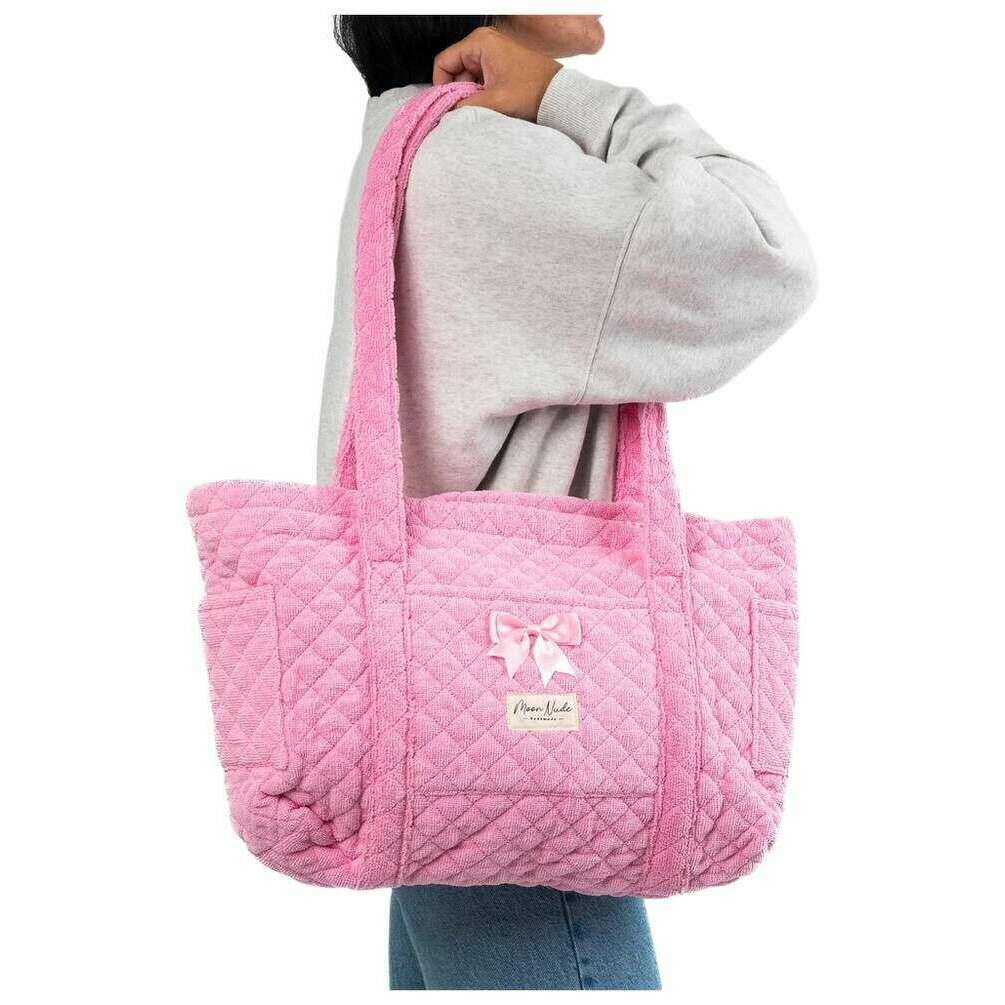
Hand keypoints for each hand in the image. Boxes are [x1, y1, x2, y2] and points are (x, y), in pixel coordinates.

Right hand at [433, 26, 560, 121]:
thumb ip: (465, 106)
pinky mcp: (500, 64)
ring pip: (467, 77)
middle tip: (467, 110)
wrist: (558, 96)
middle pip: (455, 70)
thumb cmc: (532, 92)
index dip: (441, 86)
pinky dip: (480, 93)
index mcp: (479, 42)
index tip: (447, 106)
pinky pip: (480, 79)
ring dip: (470, 94)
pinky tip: (490, 105)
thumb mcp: (494, 101)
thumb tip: (447, 113)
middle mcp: (484, 43)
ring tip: (483, 108)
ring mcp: (493, 53)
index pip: (443, 62)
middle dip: (457, 92)